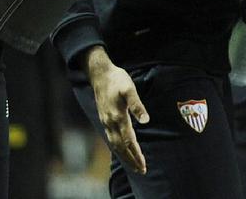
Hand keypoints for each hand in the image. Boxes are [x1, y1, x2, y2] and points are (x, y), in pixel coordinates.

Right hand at [86, 48, 148, 174]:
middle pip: (121, 147)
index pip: (129, 141)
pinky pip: (111, 138)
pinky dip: (117, 148)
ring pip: (114, 144)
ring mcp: (106, 121)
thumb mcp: (129, 89)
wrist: (100, 73)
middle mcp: (110, 122)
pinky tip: (121, 149)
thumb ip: (137, 105)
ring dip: (124, 156)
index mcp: (118, 117)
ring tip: (133, 165)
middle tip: (141, 171)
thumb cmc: (117, 79)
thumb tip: (146, 120)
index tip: (143, 166)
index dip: (136, 154)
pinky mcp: (104, 118)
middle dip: (131, 160)